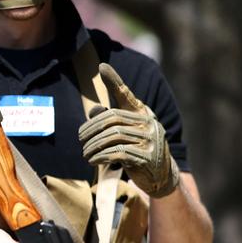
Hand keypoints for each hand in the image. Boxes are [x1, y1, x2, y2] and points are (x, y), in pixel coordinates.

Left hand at [78, 63, 179, 197]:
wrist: (161, 175)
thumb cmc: (138, 150)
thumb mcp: (123, 134)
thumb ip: (109, 122)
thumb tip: (94, 111)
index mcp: (142, 114)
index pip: (125, 95)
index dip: (113, 81)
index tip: (101, 67)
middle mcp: (149, 123)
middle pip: (111, 119)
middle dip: (91, 129)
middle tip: (81, 139)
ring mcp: (150, 140)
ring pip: (113, 137)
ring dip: (93, 146)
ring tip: (85, 153)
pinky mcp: (148, 158)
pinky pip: (118, 153)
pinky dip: (101, 156)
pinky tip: (93, 160)